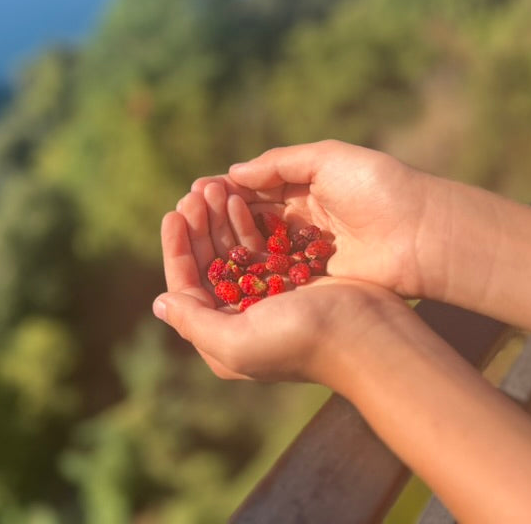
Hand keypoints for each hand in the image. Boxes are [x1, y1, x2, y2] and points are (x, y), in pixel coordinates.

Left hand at [157, 205, 409, 386]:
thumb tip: (160, 303)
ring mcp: (268, 297)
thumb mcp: (237, 342)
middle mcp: (241, 318)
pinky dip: (248, 222)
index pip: (185, 285)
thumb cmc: (301, 340)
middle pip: (208, 263)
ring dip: (221, 218)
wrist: (370, 335)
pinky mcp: (292, 278)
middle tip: (196, 192)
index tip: (174, 213)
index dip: (176, 248)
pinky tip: (242, 198)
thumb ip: (194, 323)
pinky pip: (260, 244)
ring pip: (233, 250)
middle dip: (199, 226)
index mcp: (223, 337)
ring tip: (217, 187)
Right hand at [192, 140, 444, 299]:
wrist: (422, 234)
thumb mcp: (328, 159)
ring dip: (227, 242)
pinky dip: (248, 269)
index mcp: (307, 187)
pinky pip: (273, 274)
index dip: (225, 190)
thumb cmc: (379, 187)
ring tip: (198, 238)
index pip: (256, 189)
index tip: (196, 193)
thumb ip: (280, 163)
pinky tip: (222, 267)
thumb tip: (233, 172)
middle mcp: (302, 221)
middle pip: (251, 218)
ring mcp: (306, 253)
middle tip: (188, 215)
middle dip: (220, 217)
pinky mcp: (313, 281)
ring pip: (257, 248)